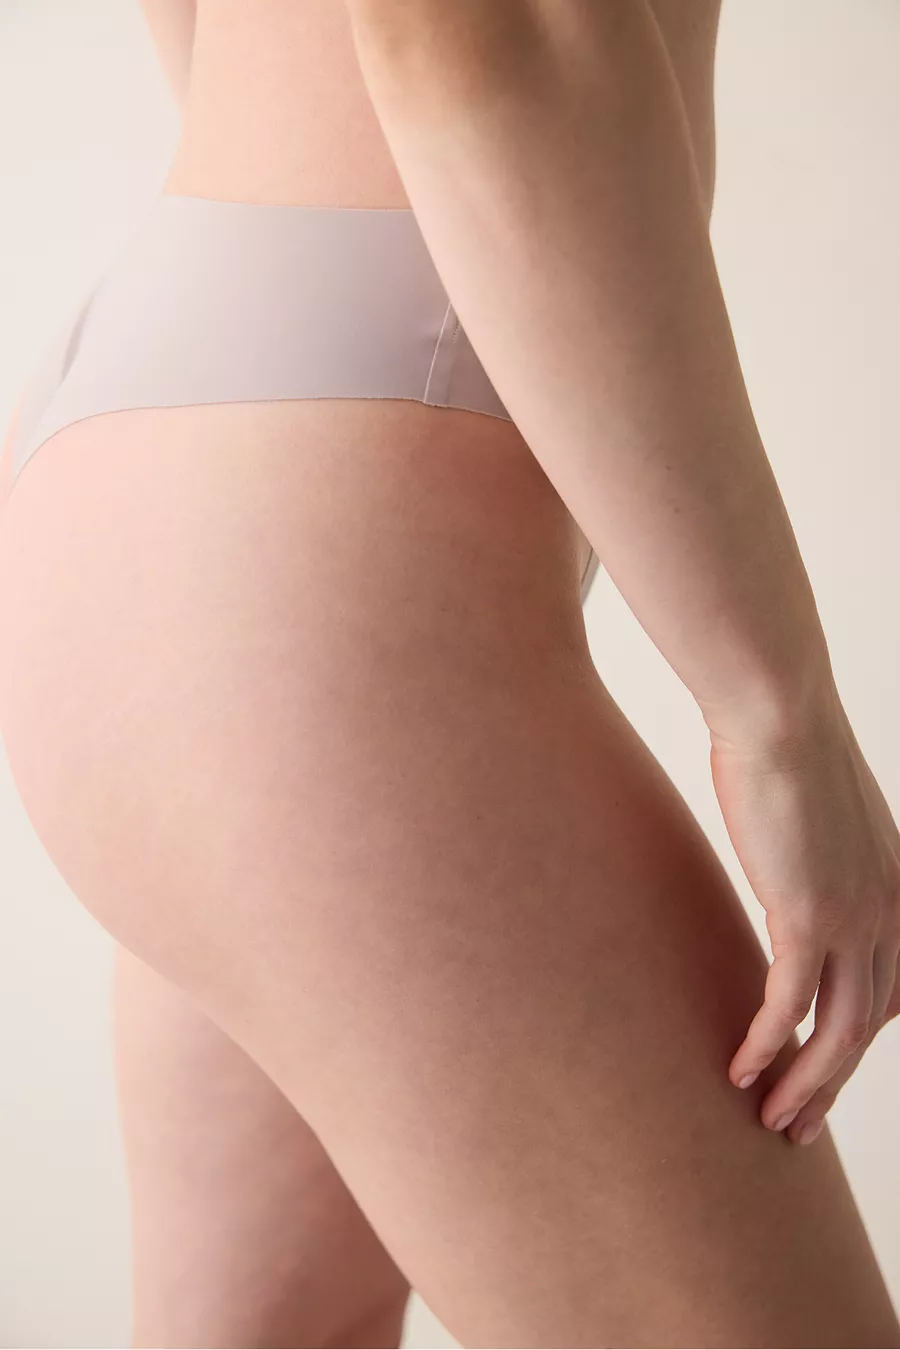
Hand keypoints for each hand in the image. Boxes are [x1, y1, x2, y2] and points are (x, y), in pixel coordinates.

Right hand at [708, 689, 899, 1144]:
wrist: (780, 715)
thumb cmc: (788, 750)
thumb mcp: (822, 817)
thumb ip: (820, 859)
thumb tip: (792, 873)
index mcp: (898, 890)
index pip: (892, 991)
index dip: (857, 1041)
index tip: (820, 1069)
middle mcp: (891, 912)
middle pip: (869, 1024)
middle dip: (832, 1081)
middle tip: (797, 1123)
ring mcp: (855, 917)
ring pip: (838, 1031)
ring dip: (806, 1084)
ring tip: (772, 1121)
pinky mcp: (809, 916)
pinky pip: (791, 1004)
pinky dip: (769, 1045)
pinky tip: (742, 1070)